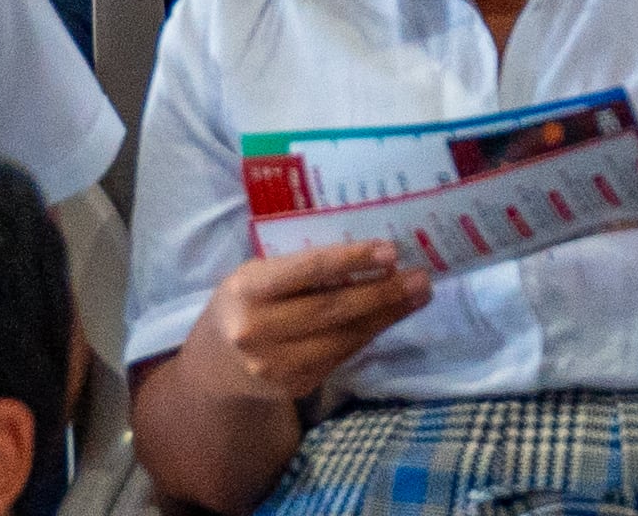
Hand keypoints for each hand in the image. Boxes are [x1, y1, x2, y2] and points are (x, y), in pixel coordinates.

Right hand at [190, 244, 431, 405]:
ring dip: (386, 316)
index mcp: (246, 289)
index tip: (390, 251)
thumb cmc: (248, 303)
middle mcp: (256, 329)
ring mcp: (273, 364)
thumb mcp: (258, 276)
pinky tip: (390, 318)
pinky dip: (368, 335)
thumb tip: (373, 255)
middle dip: (382, 293)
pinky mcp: (291, 386)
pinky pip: (340, 356)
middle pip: (331, 309)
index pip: (306, 270)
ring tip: (418, 296)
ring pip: (342, 337)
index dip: (351, 260)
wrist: (215, 366)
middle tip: (421, 278)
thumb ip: (301, 267)